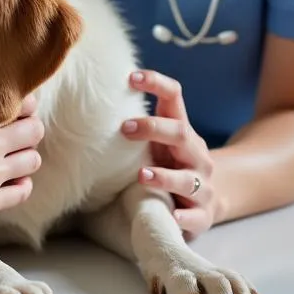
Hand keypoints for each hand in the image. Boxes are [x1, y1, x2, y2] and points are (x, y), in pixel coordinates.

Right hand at [0, 94, 43, 235]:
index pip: (24, 104)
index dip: (24, 106)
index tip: (17, 110)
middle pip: (35, 131)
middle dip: (28, 130)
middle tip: (17, 134)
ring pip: (33, 160)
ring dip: (24, 157)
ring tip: (11, 158)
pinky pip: (23, 191)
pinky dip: (20, 184)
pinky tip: (8, 180)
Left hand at [121, 70, 216, 238]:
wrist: (207, 203)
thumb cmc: (170, 166)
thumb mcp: (157, 144)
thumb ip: (135, 128)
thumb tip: (86, 107)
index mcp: (182, 130)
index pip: (174, 97)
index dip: (156, 83)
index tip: (131, 77)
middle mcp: (196, 154)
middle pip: (180, 133)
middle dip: (154, 128)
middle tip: (124, 128)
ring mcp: (203, 185)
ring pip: (188, 179)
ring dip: (165, 176)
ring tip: (142, 175)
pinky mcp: (203, 215)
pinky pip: (195, 216)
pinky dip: (184, 217)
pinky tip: (172, 216)